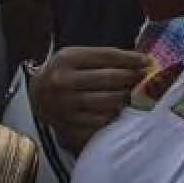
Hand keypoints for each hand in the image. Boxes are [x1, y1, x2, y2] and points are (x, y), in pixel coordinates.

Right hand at [29, 46, 152, 152]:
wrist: (36, 97)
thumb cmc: (63, 73)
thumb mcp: (75, 57)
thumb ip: (102, 58)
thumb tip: (140, 62)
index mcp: (67, 59)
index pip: (106, 56)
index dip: (130, 59)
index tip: (147, 61)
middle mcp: (64, 82)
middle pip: (109, 78)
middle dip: (132, 77)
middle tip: (144, 77)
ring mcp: (65, 106)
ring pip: (108, 101)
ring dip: (124, 97)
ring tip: (130, 93)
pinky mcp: (68, 125)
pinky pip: (100, 120)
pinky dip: (112, 115)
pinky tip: (115, 109)